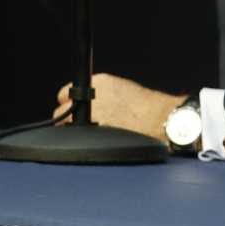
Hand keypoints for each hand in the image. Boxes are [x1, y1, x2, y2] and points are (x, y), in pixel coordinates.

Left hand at [55, 73, 180, 141]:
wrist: (162, 121)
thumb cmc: (151, 108)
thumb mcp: (125, 90)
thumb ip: (103, 94)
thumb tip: (94, 101)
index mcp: (97, 82)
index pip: (66, 93)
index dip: (73, 103)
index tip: (78, 109)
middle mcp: (88, 97)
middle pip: (62, 111)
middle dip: (71, 118)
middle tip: (88, 125)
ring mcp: (87, 117)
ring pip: (66, 127)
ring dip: (75, 131)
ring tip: (94, 135)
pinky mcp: (90, 133)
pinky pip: (76, 141)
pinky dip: (83, 143)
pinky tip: (96, 143)